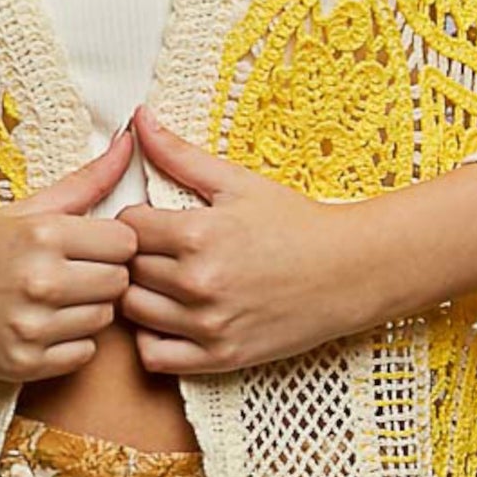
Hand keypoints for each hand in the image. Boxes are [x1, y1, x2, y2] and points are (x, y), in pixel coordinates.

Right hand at [0, 130, 136, 382]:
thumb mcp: (21, 210)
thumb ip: (83, 182)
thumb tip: (129, 142)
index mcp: (42, 234)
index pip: (125, 242)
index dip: (112, 243)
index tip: (91, 245)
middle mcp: (40, 281)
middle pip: (120, 281)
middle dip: (103, 275)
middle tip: (72, 272)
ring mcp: (31, 327)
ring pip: (105, 319)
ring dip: (87, 310)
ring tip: (54, 299)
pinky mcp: (23, 364)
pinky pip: (83, 354)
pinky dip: (70, 342)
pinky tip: (43, 326)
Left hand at [114, 107, 371, 374]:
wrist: (351, 271)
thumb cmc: (296, 223)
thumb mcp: (238, 181)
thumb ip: (180, 155)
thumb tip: (139, 119)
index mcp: (197, 233)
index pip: (125, 227)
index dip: (135, 221)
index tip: (152, 222)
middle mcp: (198, 282)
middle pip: (127, 268)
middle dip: (137, 256)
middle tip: (158, 251)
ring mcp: (208, 323)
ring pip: (133, 311)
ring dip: (140, 295)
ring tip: (163, 282)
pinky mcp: (220, 356)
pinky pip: (154, 357)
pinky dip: (152, 340)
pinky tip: (171, 319)